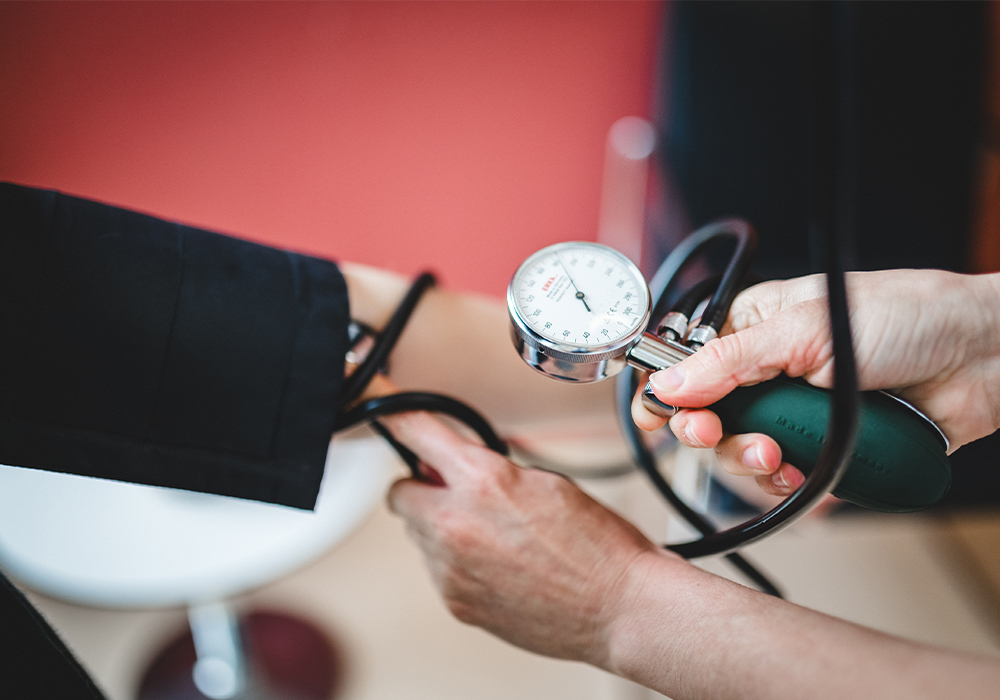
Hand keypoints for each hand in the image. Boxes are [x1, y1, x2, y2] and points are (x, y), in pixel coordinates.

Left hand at [383, 410, 681, 665]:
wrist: (619, 608)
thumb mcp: (546, 481)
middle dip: (424, 488)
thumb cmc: (597, 545)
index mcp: (483, 481)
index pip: (415, 432)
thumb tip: (456, 463)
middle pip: (400, 493)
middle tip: (459, 493)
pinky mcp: (454, 601)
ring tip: (496, 538)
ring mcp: (450, 569)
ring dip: (442, 528)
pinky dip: (457, 563)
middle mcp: (456, 524)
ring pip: (418, 534)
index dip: (393, 413)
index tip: (380, 405)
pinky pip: (437, 569)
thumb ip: (490, 468)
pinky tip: (499, 566)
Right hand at [633, 270, 999, 495]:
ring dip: (752, 463)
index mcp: (752, 328)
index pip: (686, 364)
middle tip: (717, 436)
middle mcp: (767, 372)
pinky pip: (786, 478)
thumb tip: (669, 384)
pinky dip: (789, 483)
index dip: (666, 395)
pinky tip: (803, 474)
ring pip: (743, 454)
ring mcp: (795, 413)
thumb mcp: (807, 330)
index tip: (659, 420)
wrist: (981, 358)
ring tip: (781, 455)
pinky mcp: (824, 447)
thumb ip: (732, 361)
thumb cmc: (905, 317)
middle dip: (710, 435)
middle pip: (706, 418)